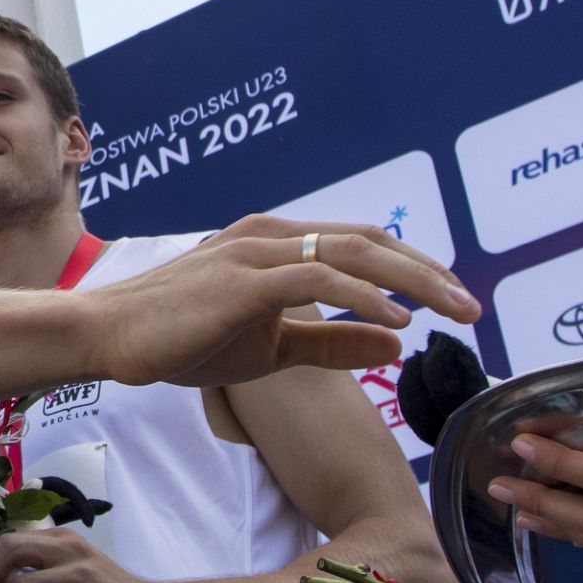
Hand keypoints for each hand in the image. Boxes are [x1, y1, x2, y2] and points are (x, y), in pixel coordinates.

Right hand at [88, 223, 478, 387]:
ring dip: (413, 280)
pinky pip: (317, 279)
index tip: (455, 300)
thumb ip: (332, 340)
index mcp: (279, 244)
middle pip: (371, 241)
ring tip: (453, 310)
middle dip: (430, 271)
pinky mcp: (243, 279)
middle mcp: (273, 235)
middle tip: (474, 305)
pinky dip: (364, 298)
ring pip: (352, 252)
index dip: (416, 269)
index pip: (364, 245)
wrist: (108, 337)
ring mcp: (257, 252)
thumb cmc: (180, 338)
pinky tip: (397, 321)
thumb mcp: (270, 347)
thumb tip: (397, 340)